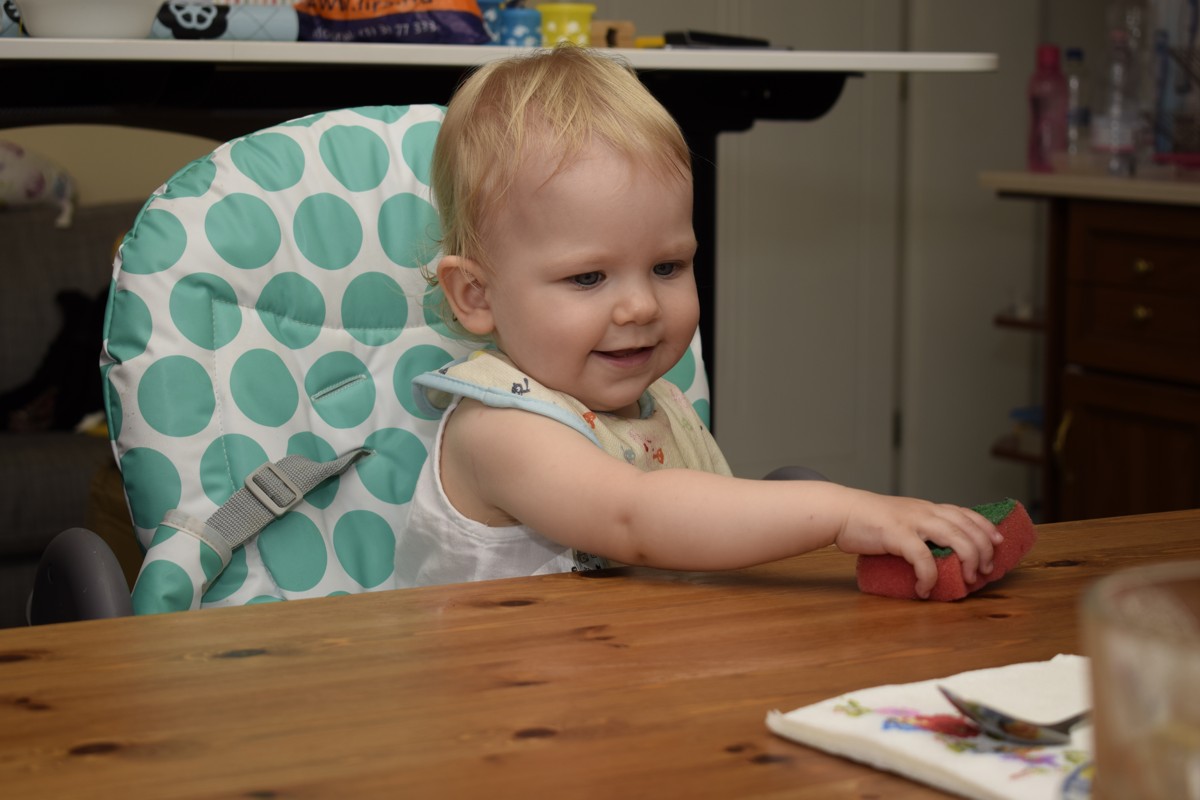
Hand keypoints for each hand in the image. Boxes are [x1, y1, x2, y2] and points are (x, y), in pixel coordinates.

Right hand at [832, 490, 1002, 598]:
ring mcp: (912, 522)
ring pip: (955, 537)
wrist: (840, 511)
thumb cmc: (867, 520)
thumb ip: (918, 530)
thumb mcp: (900, 518)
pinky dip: (929, 576)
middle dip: (983, 550)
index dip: (986, 527)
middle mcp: (924, 511)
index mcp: (926, 508)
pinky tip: (925, 589)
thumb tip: (933, 554)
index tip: (998, 542)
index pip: (965, 513)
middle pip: (967, 527)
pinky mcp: (897, 535)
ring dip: (968, 560)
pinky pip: (922, 558)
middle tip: (985, 570)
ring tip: (968, 580)